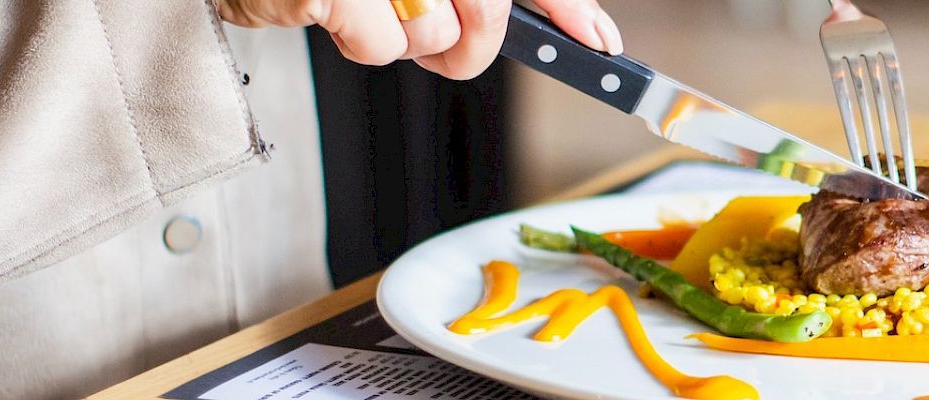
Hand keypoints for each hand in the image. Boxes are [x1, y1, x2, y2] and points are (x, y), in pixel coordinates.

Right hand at [218, 0, 623, 79]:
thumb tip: (592, 35)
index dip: (568, 9)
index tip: (602, 46)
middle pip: (484, 18)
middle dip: (469, 34)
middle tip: (434, 16)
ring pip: (430, 39)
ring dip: (398, 34)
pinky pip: (376, 44)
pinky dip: (354, 33)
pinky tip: (326, 1)